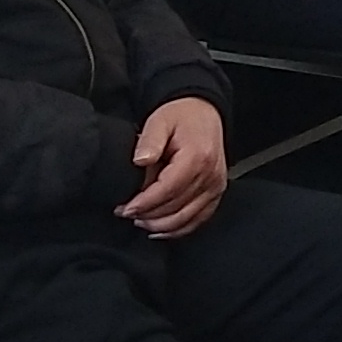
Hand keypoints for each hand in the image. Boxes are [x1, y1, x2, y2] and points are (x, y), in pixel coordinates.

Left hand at [121, 96, 229, 237]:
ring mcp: (215, 187)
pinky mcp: (216, 193)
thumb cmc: (182, 117)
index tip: (125, 208)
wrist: (204, 112)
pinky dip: (178, 229)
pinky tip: (160, 229)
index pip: (168, 190)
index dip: (145, 203)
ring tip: (139, 221)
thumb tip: (140, 160)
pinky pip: (198, 220)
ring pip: (186, 219)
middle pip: (176, 208)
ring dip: (160, 225)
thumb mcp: (160, 120)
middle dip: (148, 216)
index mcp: (197, 158)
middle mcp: (210, 176)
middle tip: (125, 214)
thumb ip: (149, 141)